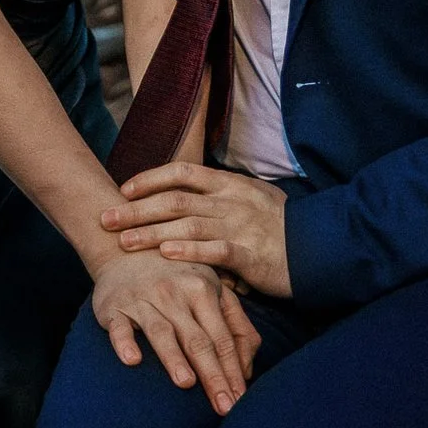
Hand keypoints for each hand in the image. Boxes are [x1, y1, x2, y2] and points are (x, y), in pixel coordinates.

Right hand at [87, 249, 259, 407]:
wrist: (125, 251)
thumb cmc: (177, 279)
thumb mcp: (213, 290)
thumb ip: (237, 326)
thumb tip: (247, 370)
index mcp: (202, 289)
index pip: (222, 339)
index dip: (232, 372)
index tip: (241, 402)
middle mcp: (173, 293)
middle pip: (197, 339)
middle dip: (213, 375)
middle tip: (224, 408)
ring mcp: (142, 299)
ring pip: (161, 331)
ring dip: (173, 357)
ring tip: (186, 383)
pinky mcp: (113, 306)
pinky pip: (119, 326)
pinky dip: (124, 342)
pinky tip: (132, 360)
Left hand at [104, 162, 291, 298]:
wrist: (321, 246)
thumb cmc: (280, 226)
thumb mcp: (250, 199)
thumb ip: (218, 198)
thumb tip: (183, 200)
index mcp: (229, 184)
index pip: (181, 172)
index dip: (149, 179)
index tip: (123, 190)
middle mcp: (230, 200)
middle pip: (174, 200)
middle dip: (136, 209)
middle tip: (106, 218)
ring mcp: (240, 226)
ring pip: (186, 224)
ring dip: (151, 232)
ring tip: (123, 242)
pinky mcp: (250, 254)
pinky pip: (214, 250)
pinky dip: (188, 251)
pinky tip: (165, 255)